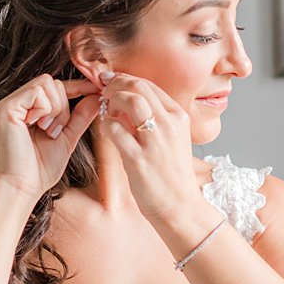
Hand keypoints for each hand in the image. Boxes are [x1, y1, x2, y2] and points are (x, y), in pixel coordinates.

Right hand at [0, 74, 100, 202]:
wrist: (25, 185)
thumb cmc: (42, 167)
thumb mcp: (69, 136)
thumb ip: (81, 115)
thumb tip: (97, 96)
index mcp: (30, 107)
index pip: (57, 86)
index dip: (79, 86)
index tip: (97, 89)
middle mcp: (18, 101)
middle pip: (54, 83)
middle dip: (64, 108)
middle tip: (54, 131)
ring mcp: (10, 103)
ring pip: (48, 84)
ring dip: (56, 110)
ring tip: (46, 131)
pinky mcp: (6, 107)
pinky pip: (37, 92)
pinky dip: (45, 110)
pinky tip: (37, 127)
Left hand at [96, 72, 197, 221]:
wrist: (180, 205)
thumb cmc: (172, 173)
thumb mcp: (171, 139)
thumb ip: (152, 118)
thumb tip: (124, 100)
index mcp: (178, 117)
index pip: (149, 84)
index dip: (125, 79)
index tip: (111, 81)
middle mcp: (169, 125)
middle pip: (139, 87)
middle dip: (116, 84)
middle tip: (103, 90)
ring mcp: (155, 141)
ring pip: (130, 101)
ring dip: (112, 99)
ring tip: (104, 108)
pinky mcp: (139, 159)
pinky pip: (116, 130)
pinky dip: (106, 124)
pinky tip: (106, 129)